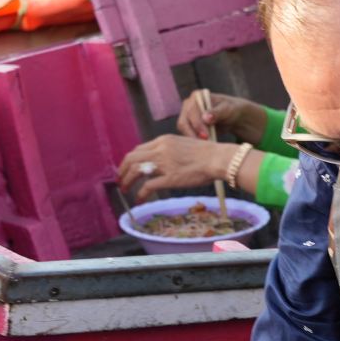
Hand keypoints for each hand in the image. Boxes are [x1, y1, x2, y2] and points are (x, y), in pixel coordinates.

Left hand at [117, 135, 231, 201]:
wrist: (218, 158)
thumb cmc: (207, 154)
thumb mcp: (184, 145)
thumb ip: (171, 151)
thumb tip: (164, 161)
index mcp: (163, 141)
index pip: (139, 149)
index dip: (130, 160)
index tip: (128, 169)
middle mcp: (160, 149)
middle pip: (132, 158)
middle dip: (123, 170)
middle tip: (121, 180)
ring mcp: (164, 164)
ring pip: (136, 170)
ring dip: (127, 181)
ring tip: (125, 190)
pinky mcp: (170, 178)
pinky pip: (148, 186)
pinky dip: (140, 193)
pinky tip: (139, 199)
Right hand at [180, 90, 265, 142]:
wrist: (232, 116)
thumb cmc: (230, 109)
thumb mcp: (227, 109)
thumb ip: (217, 112)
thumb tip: (205, 118)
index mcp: (197, 96)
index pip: (191, 112)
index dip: (197, 125)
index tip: (206, 136)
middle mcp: (188, 105)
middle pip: (183, 122)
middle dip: (193, 134)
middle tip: (205, 144)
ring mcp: (187, 116)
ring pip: (183, 130)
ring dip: (193, 139)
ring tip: (205, 146)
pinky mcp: (189, 126)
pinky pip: (187, 135)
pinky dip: (194, 141)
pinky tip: (203, 146)